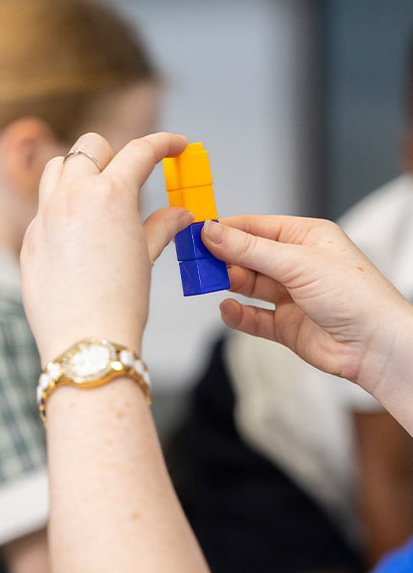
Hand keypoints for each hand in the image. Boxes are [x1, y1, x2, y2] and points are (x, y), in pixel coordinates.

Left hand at [21, 132, 191, 363]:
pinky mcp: (30, 240)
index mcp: (110, 195)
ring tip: (98, 199)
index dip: (164, 143)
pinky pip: (44, 209)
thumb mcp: (146, 258)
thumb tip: (181, 214)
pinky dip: (63, 211)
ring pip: (57, 168)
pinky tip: (78, 239)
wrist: (86, 340)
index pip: (140, 151)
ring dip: (79, 172)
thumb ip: (162, 227)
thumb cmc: (120, 303)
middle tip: (130, 179)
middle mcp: (73, 196)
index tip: (176, 145)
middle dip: (114, 154)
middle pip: (90, 146)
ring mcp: (45, 216)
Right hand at [202, 215, 412, 396]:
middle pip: (249, 256)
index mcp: (307, 237)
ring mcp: (292, 296)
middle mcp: (299, 265)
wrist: (375, 345)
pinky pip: (254, 317)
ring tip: (210, 282)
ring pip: (249, 286)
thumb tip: (213, 233)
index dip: (227, 229)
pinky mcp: (287, 326)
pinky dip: (238, 314)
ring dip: (230, 283)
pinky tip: (227, 308)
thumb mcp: (296, 263)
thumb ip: (250, 250)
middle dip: (224, 259)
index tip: (198, 232)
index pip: (257, 227)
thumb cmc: (354, 296)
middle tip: (197, 261)